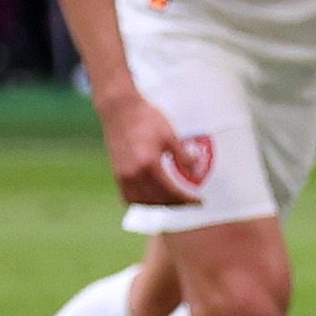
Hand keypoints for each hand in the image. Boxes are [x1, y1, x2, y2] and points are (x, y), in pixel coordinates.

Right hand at [95, 87, 202, 206]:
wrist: (120, 110)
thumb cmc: (146, 119)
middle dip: (175, 204)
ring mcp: (122, 175)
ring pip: (141, 201)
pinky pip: (128, 196)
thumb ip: (183, 156)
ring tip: (174, 202)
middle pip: (157, 200)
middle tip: (190, 203)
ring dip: (159, 205)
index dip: (186, 199)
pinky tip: (152, 199)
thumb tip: (196, 172)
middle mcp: (133, 174)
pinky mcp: (116, 173)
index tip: (199, 202)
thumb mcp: (170, 136)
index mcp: (149, 165)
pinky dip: (141, 201)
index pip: (171, 191)